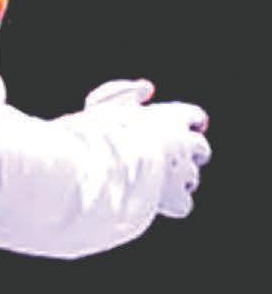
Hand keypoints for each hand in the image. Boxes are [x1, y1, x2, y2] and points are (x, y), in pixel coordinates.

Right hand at [83, 78, 209, 217]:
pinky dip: (171, 204)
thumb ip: (122, 92)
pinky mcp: (176, 198)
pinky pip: (183, 205)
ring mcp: (183, 171)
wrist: (94, 167)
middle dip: (183, 154)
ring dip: (175, 180)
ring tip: (146, 183)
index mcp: (170, 116)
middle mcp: (184, 142)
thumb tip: (147, 88)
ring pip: (192, 177)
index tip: (174, 128)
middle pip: (199, 149)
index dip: (186, 123)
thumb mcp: (102, 103)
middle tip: (160, 159)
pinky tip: (150, 202)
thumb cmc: (93, 133)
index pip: (195, 117)